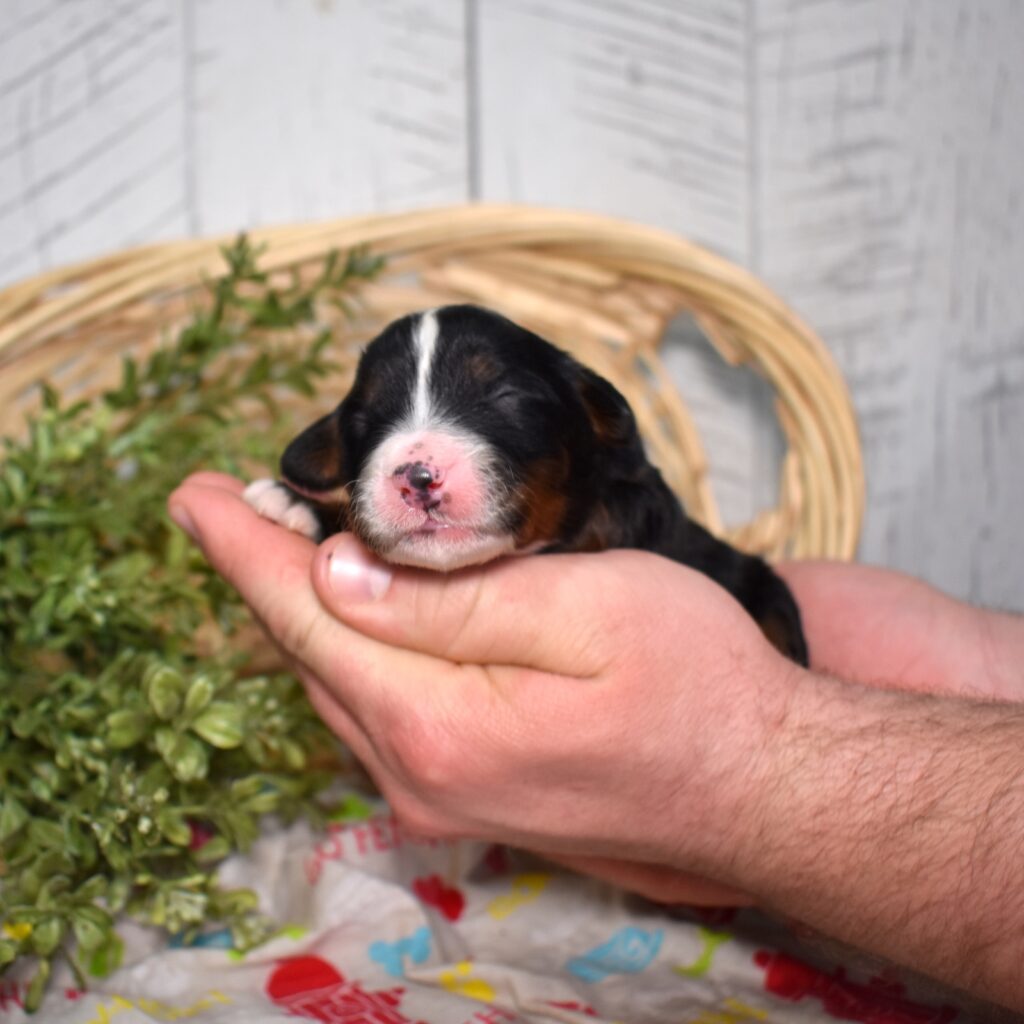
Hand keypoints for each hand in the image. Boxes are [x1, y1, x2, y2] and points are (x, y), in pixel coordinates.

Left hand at [168, 472, 797, 903]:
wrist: (762, 783)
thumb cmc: (694, 681)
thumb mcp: (582, 609)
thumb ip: (450, 598)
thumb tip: (339, 572)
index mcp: (435, 721)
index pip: (306, 615)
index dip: (244, 546)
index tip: (191, 494)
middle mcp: (417, 772)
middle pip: (309, 652)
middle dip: (267, 569)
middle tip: (238, 499)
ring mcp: (437, 792)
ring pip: (336, 683)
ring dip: (304, 608)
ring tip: (283, 539)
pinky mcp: (464, 790)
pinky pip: (374, 709)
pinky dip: (348, 648)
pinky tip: (356, 608)